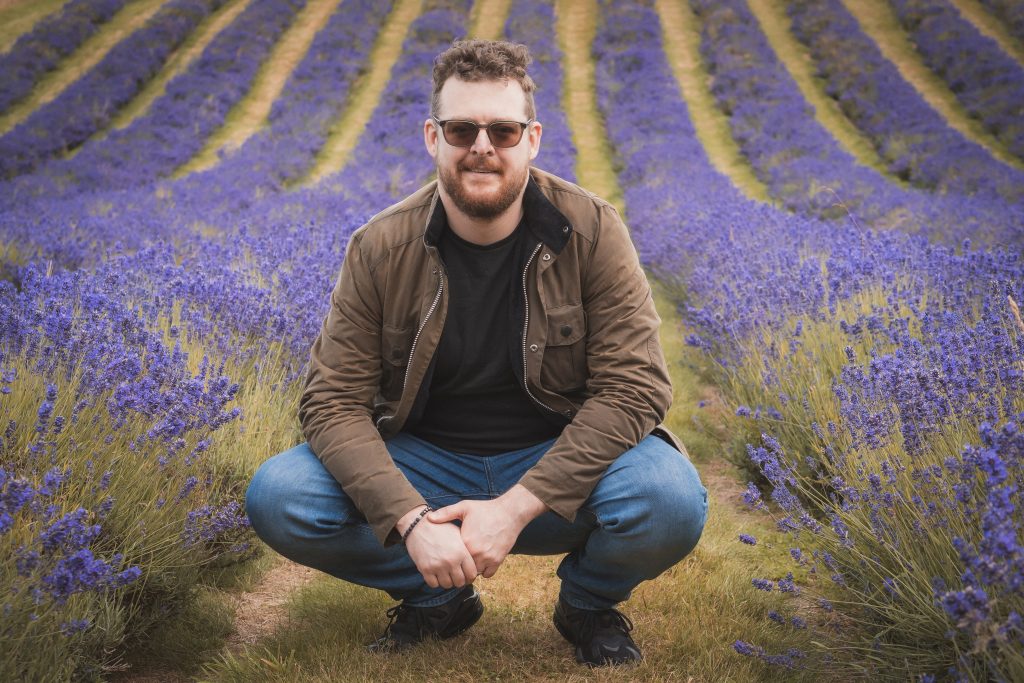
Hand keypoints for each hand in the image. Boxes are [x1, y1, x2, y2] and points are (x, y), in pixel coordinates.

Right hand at [399, 506, 476, 588]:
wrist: (418, 524)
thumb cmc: (440, 528)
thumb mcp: (457, 533)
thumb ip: (466, 549)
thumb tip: (474, 561)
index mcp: (461, 552)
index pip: (472, 574)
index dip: (470, 576)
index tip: (467, 575)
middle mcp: (450, 561)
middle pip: (460, 582)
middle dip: (459, 581)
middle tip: (456, 576)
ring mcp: (437, 566)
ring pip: (447, 585)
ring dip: (447, 581)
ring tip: (446, 575)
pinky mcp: (425, 569)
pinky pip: (433, 584)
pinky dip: (436, 582)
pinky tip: (436, 574)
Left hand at [427, 485, 547, 578]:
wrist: (510, 512)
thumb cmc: (486, 509)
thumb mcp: (464, 507)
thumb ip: (446, 513)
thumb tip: (428, 518)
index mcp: (465, 541)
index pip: (451, 558)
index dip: (449, 557)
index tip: (448, 555)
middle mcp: (476, 552)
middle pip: (462, 569)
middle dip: (459, 567)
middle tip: (457, 563)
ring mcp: (488, 558)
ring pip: (475, 573)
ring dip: (472, 569)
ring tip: (468, 563)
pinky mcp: (498, 560)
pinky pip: (488, 574)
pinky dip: (484, 571)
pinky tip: (481, 562)